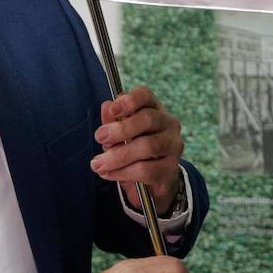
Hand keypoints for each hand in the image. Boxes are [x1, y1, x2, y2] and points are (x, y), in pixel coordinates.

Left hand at [92, 86, 184, 211]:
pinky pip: (147, 170)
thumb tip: (107, 106)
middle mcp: (168, 123)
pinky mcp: (170, 168)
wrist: (153, 177)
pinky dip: (124, 172)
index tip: (112, 109)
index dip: (129, 100)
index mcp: (154, 108)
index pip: (145, 95)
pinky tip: (109, 173)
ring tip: (99, 163)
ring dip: (119, 155)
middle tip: (99, 137)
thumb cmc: (133, 149)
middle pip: (148, 119)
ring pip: (148, 146)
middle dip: (121, 129)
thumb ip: (112, 121)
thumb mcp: (119, 134)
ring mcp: (173, 146)